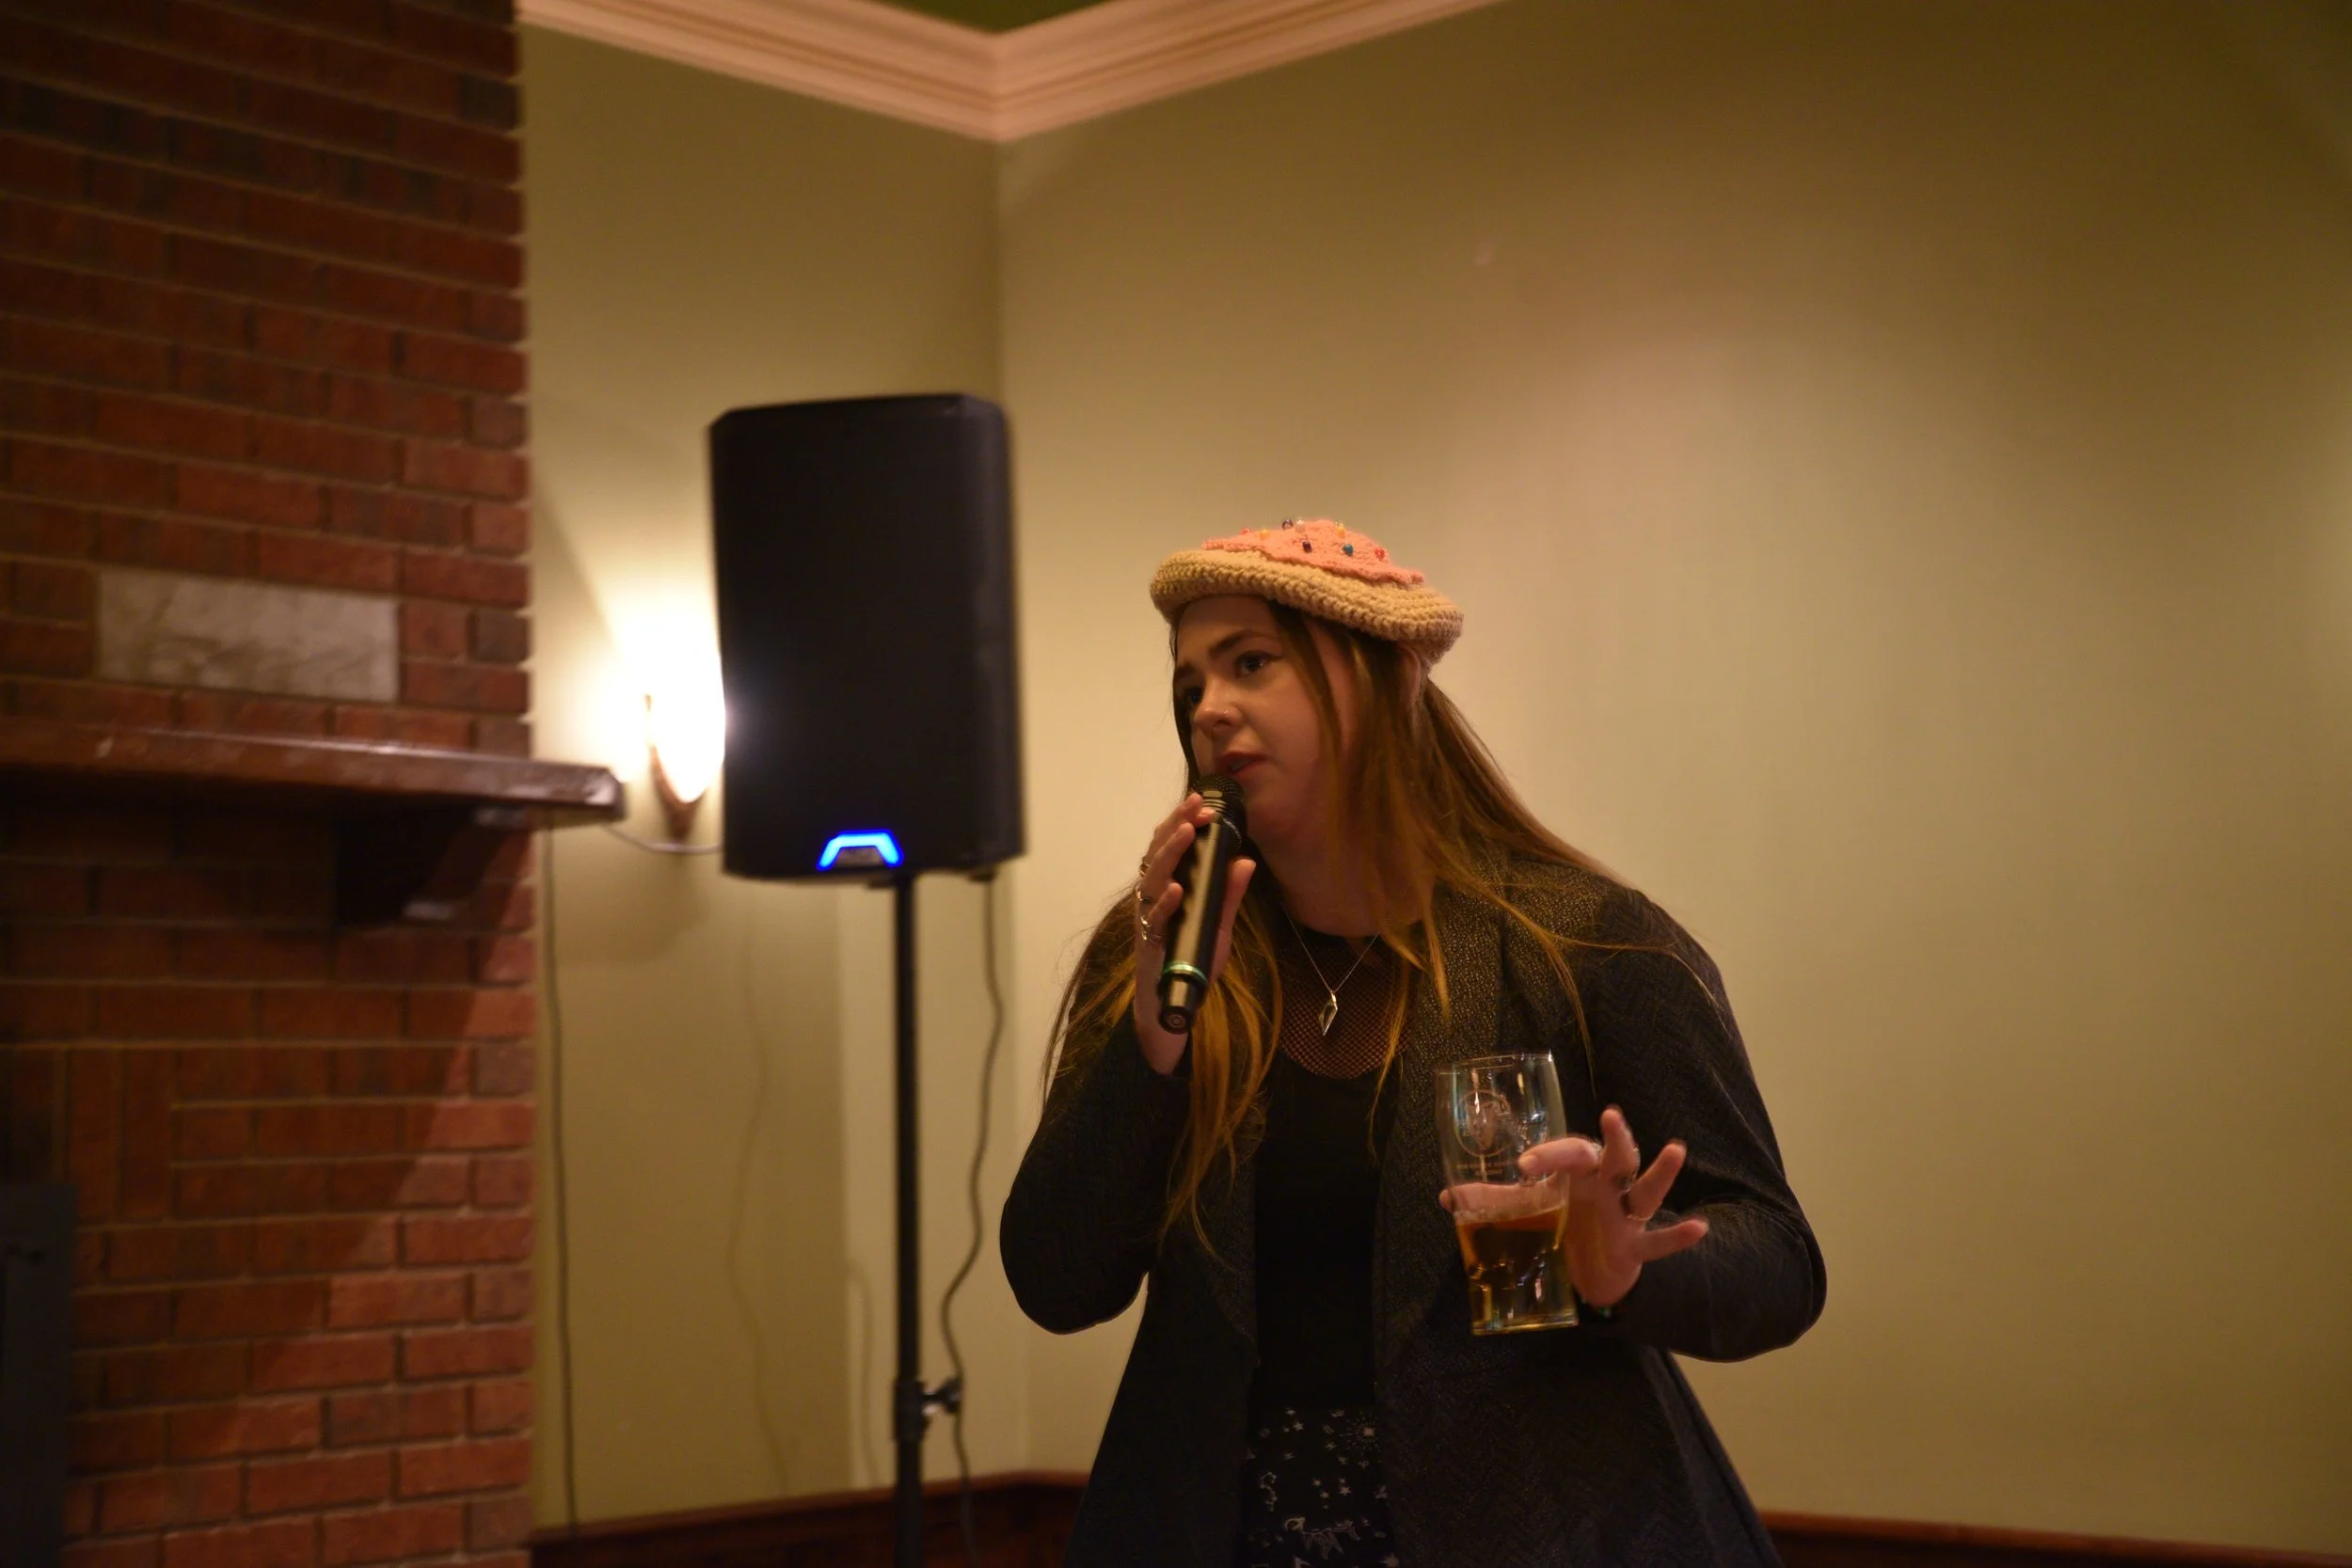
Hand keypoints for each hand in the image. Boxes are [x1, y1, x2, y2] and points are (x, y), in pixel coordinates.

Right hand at [1132, 792, 1256, 1074]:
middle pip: (1157, 854)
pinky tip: (1178, 890)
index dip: (1180, 822)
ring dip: (1169, 855)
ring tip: (1187, 833)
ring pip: (1151, 879)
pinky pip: (1154, 920)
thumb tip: (1246, 861)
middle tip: (1196, 808)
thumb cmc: (1191, 960)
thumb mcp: (1217, 924)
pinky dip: (1166, 903)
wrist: (1172, 1005)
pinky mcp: (1149, 944)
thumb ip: (1228, 895)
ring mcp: (1148, 920)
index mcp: (1166, 888)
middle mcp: (1152, 898)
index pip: (1168, 846)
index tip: (1201, 803)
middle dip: (1175, 827)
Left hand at [1511, 1106, 1708, 1309]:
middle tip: (1610, 1116)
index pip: (1566, 1153)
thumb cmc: (1563, 1223)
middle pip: (1616, 1155)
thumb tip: (1447, 1197)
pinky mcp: (1635, 1247)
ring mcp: (1625, 1215)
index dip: (1547, 1157)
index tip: (1524, 1168)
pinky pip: (1660, 1240)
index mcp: (1577, 1174)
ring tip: (1675, 1149)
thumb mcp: (1529, 1211)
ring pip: (1646, 1190)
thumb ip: (1494, 1201)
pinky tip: (1699, 1227)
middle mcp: (1606, 1187)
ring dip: (1660, 1172)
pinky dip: (1679, 1236)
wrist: (1590, 1270)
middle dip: (1614, 1138)